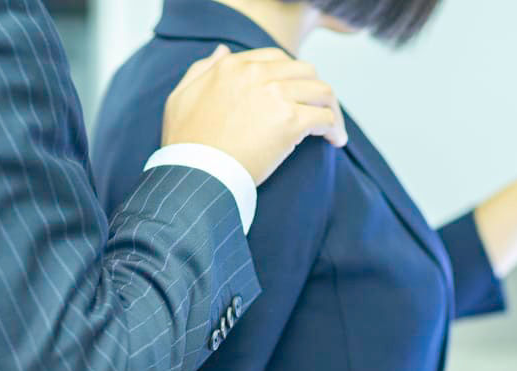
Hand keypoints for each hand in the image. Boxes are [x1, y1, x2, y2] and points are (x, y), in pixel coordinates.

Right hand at [162, 45, 348, 184]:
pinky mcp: (290, 122)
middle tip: (319, 111)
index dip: (292, 76)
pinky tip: (335, 141)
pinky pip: (325, 117)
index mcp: (233, 67)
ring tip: (332, 128)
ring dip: (330, 108)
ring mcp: (276, 96)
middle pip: (305, 71)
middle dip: (315, 90)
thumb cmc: (186, 143)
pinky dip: (335, 128)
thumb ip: (202, 69)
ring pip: (321, 91)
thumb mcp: (182, 96)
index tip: (297, 95)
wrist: (196, 173)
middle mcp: (257, 74)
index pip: (276, 58)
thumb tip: (222, 51)